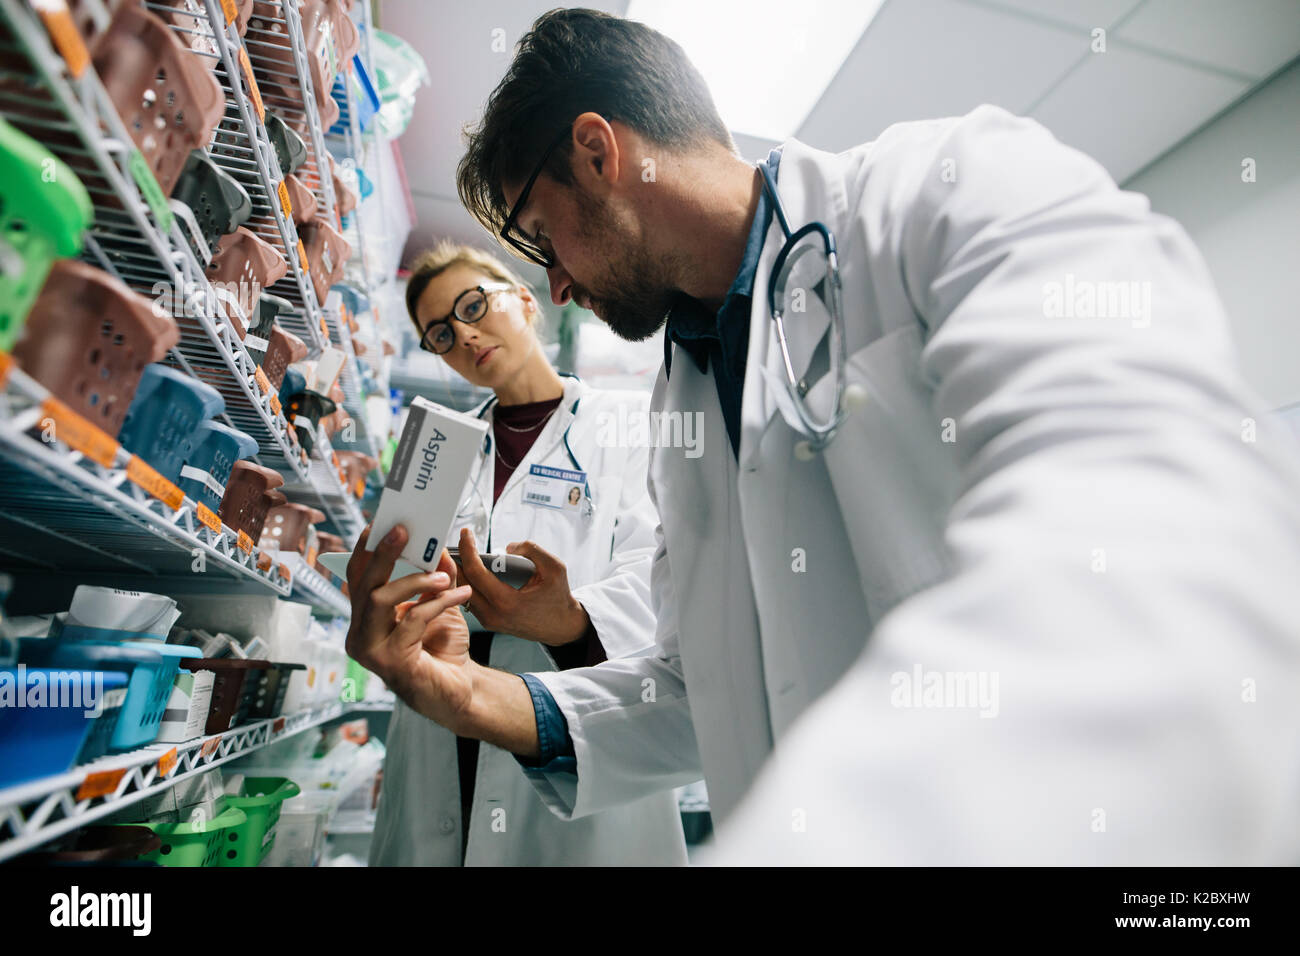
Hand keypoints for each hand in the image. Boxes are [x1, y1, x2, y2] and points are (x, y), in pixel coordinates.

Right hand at [344, 524, 476, 730]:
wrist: (459, 690)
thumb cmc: (442, 649)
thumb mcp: (440, 605)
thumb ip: (436, 579)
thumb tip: (437, 548)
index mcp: (365, 619)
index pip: (357, 578)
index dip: (366, 550)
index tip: (380, 523)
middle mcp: (360, 634)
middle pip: (363, 585)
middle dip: (382, 553)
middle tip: (403, 530)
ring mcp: (371, 650)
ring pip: (379, 600)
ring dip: (413, 581)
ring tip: (442, 576)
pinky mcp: (391, 663)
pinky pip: (412, 621)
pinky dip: (437, 604)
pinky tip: (460, 596)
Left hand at [457, 527, 591, 645]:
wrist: (561, 627)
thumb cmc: (558, 599)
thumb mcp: (554, 568)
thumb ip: (532, 550)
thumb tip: (508, 546)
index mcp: (507, 602)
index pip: (476, 572)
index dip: (467, 549)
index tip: (466, 533)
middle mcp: (494, 614)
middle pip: (461, 583)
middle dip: (455, 559)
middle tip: (456, 540)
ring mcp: (490, 621)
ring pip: (462, 593)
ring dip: (459, 572)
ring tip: (460, 552)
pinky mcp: (489, 622)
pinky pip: (470, 600)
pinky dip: (466, 583)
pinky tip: (468, 569)